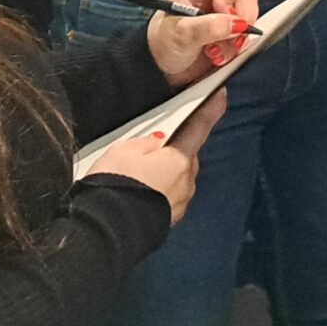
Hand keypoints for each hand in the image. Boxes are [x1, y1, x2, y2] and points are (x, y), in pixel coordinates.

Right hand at [84, 90, 227, 223]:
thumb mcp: (124, 150)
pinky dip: (159, 190)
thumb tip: (158, 142)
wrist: (105, 230)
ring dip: (166, 171)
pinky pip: (168, 196)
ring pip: (178, 177)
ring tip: (137, 173)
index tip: (220, 94)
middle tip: (150, 147)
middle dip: (174, 148)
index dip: (210, 109)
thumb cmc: (115, 184)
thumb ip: (147, 141)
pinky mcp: (168, 220)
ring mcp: (180, 203)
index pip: (199, 127)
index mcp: (180, 159)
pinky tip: (140, 192)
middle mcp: (187, 181)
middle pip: (186, 155)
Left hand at [145, 0, 261, 85]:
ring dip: (236, 38)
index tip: (225, 15)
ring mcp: (225, 15)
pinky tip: (218, 55)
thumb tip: (235, 23)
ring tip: (214, 50)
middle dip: (238, 20)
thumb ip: (207, 27)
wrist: (162, 69)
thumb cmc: (161, 44)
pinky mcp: (232, 32)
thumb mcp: (180, 35)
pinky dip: (236, 48)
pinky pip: (247, 36)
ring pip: (249, 17)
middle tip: (228, 36)